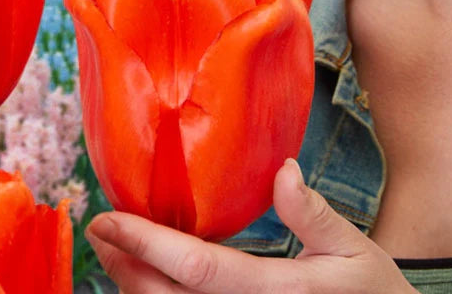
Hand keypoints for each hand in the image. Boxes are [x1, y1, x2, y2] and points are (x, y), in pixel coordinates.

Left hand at [85, 158, 416, 293]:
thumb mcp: (354, 251)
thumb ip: (314, 214)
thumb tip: (283, 170)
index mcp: (274, 293)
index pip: (196, 268)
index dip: (146, 243)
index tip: (108, 219)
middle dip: (124, 265)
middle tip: (97, 230)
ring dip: (134, 286)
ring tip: (112, 252)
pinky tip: (147, 280)